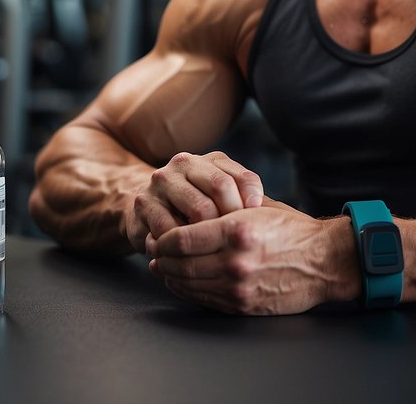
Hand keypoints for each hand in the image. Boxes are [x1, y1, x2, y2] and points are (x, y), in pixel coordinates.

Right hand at [125, 151, 263, 251]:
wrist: (144, 211)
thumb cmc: (195, 209)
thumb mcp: (220, 199)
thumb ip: (242, 202)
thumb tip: (271, 217)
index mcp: (211, 160)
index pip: (243, 177)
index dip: (253, 201)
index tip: (257, 224)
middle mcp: (185, 163)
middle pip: (222, 187)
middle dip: (232, 218)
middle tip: (235, 241)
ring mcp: (163, 180)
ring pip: (199, 208)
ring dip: (209, 233)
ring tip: (213, 249)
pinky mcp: (145, 203)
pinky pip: (172, 229)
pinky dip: (183, 246)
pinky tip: (188, 255)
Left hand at [147, 206, 357, 314]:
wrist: (325, 262)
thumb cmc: (293, 231)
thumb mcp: (259, 208)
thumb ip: (225, 207)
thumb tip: (189, 207)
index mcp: (237, 230)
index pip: (181, 239)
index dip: (162, 239)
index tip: (157, 235)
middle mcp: (235, 261)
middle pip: (178, 264)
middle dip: (160, 259)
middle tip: (153, 252)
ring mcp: (238, 287)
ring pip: (187, 284)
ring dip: (169, 276)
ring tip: (163, 267)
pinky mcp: (242, 305)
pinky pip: (203, 299)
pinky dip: (187, 290)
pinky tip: (182, 282)